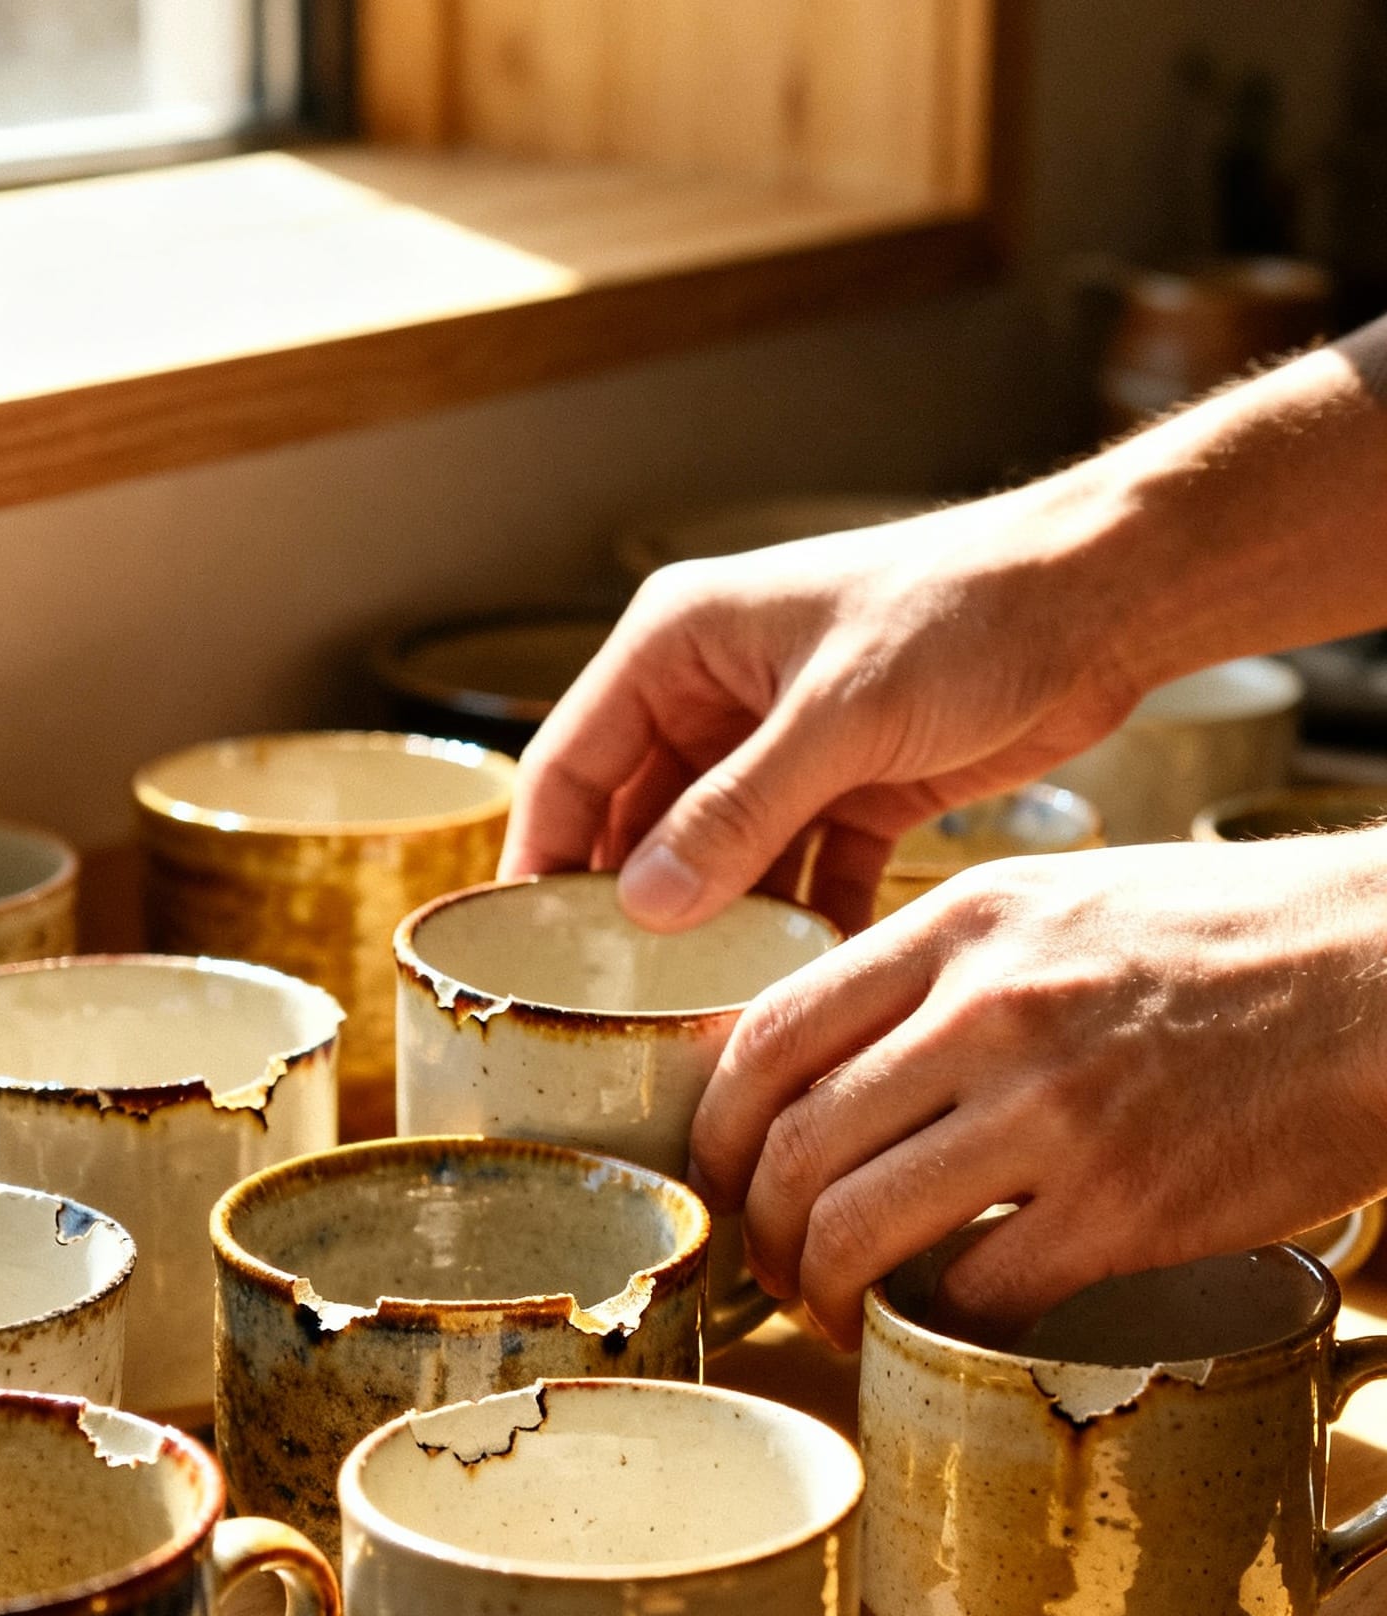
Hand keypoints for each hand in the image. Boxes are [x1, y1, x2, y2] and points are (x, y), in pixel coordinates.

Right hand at [501, 345, 1386, 936]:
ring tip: (697, 1013)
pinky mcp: (855, 788)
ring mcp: (786, 746)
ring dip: (716, 927)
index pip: (570, 762)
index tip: (516, 949)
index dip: (536, 855)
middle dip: (629, 909)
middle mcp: (718, 694)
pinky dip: (799, 924)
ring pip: (720, 858)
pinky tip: (796, 986)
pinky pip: (800, 874)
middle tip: (608, 1004)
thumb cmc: (965, 614)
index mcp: (679, 643)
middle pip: (638, 821)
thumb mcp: (838, 716)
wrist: (1099, 603)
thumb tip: (645, 904)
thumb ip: (739, 811)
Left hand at [688, 832, 1386, 1346]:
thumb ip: (949, 967)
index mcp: (963, 926)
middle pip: (789, 1148)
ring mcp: (1054, 1112)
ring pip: (853, 1229)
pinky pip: (974, 1293)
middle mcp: (988, 1011)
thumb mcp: (1065, 901)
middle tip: (777, 1270)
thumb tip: (846, 1058)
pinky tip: (949, 1321)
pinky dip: (938, 1323)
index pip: (769, 1036)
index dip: (716, 1132)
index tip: (725, 1178)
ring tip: (839, 1312)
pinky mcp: (1125, 1208)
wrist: (1385, 978)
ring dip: (823, 1294)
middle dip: (759, 1234)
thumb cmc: (1235, 940)